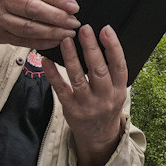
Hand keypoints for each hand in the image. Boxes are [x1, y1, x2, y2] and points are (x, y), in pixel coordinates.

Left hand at [40, 25, 127, 165]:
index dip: (113, 47)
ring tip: (65, 40)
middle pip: (98, 70)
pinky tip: (46, 60)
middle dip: (91, 48)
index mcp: (119, 90)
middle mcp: (105, 98)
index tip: (106, 29)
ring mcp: (87, 105)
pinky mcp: (70, 109)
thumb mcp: (117, 91)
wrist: (99, 136)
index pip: (119, 66)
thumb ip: (111, 71)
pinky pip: (60, 89)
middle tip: (83, 29)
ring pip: (78, 78)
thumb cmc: (106, 106)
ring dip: (71, 58)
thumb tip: (101, 41)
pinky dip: (52, 74)